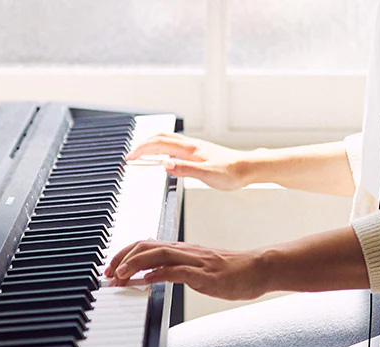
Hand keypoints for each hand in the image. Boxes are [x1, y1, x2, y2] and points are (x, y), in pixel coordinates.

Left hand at [104, 240, 269, 299]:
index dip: (124, 253)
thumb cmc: (231, 270)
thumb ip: (177, 267)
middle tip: (108, 273)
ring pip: (157, 255)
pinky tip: (146, 280)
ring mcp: (194, 260)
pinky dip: (158, 274)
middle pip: (146, 246)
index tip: (111, 267)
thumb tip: (153, 272)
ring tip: (120, 276)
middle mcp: (185, 251)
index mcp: (182, 249)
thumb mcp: (198, 267)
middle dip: (122, 258)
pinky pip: (177, 271)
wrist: (258, 268)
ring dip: (134, 264)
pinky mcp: (204, 274)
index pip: (146, 244)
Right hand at [127, 133, 251, 189]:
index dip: (141, 150)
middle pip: (160, 138)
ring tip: (142, 153)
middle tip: (131, 156)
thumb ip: (185, 170)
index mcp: (189, 148)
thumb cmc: (232, 172)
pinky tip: (164, 156)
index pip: (158, 144)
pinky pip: (175, 145)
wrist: (249, 168)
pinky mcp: (199, 152)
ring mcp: (195, 147)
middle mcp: (191, 145)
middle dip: (143, 145)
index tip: (130, 158)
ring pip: (167, 140)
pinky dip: (163, 147)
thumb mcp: (207, 175)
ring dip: (152, 144)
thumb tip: (165, 164)